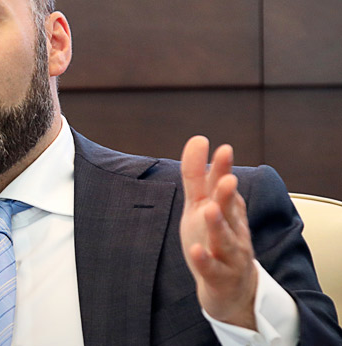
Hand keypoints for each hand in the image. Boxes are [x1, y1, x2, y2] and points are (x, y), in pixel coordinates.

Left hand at [179, 136, 257, 329]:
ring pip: (225, 239)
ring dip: (218, 224)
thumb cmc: (214, 239)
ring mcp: (229, 254)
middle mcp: (231, 228)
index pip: (222, 186)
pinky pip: (212, 268)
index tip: (223, 148)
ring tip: (210, 210)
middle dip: (227, 194)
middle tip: (227, 178)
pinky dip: (205, 260)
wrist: (232, 288)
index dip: (222, 169)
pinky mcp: (221, 277)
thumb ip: (197, 176)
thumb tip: (198, 139)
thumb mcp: (202, 205)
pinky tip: (196, 250)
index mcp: (225, 210)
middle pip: (229, 210)